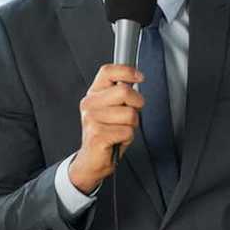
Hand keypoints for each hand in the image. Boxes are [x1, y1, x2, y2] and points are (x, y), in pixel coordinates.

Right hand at [68, 64, 143, 194]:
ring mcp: (91, 119)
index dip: (127, 71)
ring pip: (130, 114)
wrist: (92, 159)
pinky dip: (128, 137)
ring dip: (132, 125)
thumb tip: (136, 79)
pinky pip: (127, 131)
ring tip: (120, 130)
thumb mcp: (116, 109)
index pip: (107, 72)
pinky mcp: (97, 135)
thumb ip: (123, 94)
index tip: (140, 77)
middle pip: (125, 91)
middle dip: (136, 104)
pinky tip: (117, 140)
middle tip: (130, 115)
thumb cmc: (108, 132)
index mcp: (94, 94)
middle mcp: (89, 103)